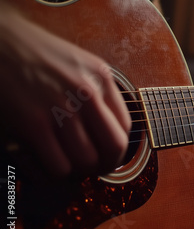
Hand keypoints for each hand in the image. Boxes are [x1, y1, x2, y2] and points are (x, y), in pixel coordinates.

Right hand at [0, 4, 130, 177]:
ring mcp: (60, 108)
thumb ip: (97, 91)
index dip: (118, 149)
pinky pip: (57, 167)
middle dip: (103, 165)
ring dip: (77, 172)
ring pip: (86, 162)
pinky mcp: (32, 123)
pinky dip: (53, 175)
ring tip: (65, 167)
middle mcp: (86, 93)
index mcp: (100, 77)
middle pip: (113, 148)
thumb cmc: (35, 53)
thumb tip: (110, 130)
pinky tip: (43, 166)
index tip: (107, 157)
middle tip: (89, 169)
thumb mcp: (79, 63)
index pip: (125, 127)